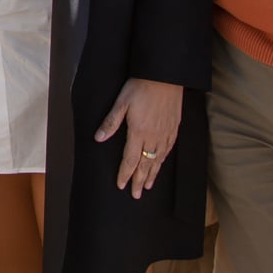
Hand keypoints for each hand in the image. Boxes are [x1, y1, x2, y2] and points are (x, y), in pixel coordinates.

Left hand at [95, 78, 182, 197]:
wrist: (165, 77)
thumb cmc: (141, 87)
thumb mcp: (121, 102)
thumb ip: (110, 122)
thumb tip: (98, 139)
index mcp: (138, 132)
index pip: (130, 160)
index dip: (125, 174)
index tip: (121, 185)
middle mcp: (153, 137)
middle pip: (145, 165)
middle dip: (139, 181)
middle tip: (136, 195)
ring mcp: (165, 134)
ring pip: (158, 160)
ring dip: (152, 174)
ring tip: (148, 186)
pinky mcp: (174, 129)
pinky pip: (168, 151)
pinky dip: (163, 162)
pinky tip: (160, 165)